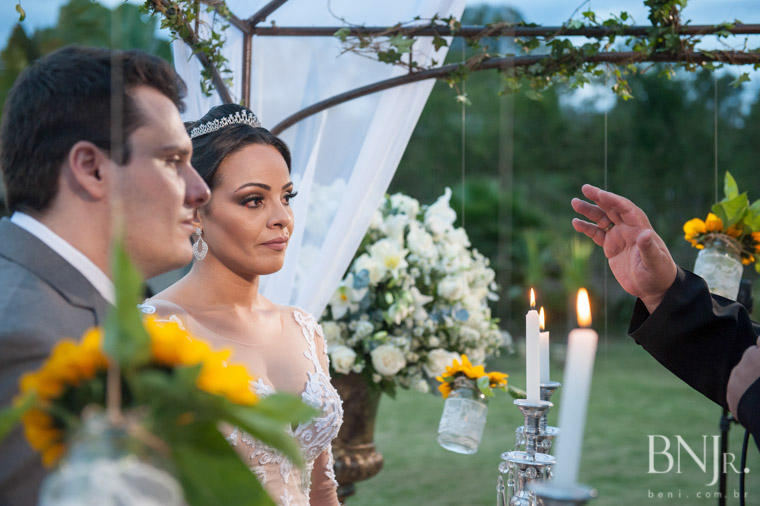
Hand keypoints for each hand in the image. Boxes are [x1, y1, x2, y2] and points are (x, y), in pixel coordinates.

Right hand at [571, 184, 676, 312]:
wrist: (653, 288)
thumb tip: (645, 233)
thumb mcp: (654, 262)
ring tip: (575, 203)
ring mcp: (619, 236)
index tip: (600, 194)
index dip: (613, 200)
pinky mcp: (611, 247)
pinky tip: (576, 223)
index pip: (626, 208)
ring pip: (602, 218)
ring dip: (589, 210)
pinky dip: (586, 228)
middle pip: (612, 208)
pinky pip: (597, 233)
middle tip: (585, 188)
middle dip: (599, 198)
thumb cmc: (658, 274)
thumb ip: (648, 248)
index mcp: (639, 228)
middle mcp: (628, 228)